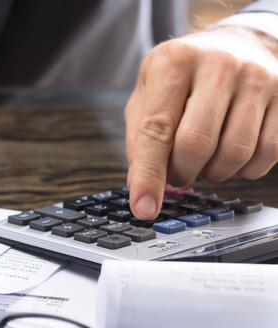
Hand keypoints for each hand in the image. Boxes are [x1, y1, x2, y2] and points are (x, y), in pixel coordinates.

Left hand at [125, 25, 277, 219]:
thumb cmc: (185, 75)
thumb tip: (139, 186)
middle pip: (197, 146)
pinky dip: (245, 169)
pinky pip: (267, 153)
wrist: (239, 43)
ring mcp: (258, 78)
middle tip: (178, 172)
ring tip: (205, 160)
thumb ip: (139, 138)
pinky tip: (232, 155)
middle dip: (182, 173)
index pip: (158, 131)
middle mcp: (218, 65)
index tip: (144, 209)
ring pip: (234, 154)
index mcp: (174, 62)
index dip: (149, 176)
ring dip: (214, 173)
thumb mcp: (148, 93)